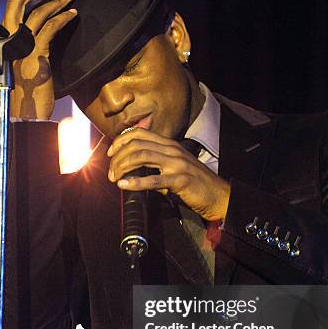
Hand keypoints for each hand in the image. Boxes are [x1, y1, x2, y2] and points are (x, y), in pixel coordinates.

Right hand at [0, 0, 77, 118]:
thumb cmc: (31, 94)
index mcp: (6, 43)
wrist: (29, 113)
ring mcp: (22, 47)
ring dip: (55, 2)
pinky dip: (63, 18)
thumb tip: (48, 36)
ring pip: (37, 14)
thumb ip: (34, 50)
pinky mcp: (37, 54)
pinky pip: (50, 28)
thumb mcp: (30, 67)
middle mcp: (10, 41)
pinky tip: (73, 14)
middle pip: (16, 4)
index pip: (11, 11)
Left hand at [107, 129, 230, 221]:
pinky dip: (135, 182)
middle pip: (136, 144)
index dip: (120, 141)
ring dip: (123, 167)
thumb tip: (133, 170)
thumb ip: (156, 165)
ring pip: (141, 156)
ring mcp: (177, 163)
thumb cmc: (195, 183)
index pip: (139, 134)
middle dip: (118, 157)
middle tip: (110, 172)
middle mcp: (172, 150)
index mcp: (170, 144)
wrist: (218, 194)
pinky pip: (153, 179)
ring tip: (114, 178)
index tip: (110, 154)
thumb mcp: (175, 167)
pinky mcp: (180, 179)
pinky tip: (124, 185)